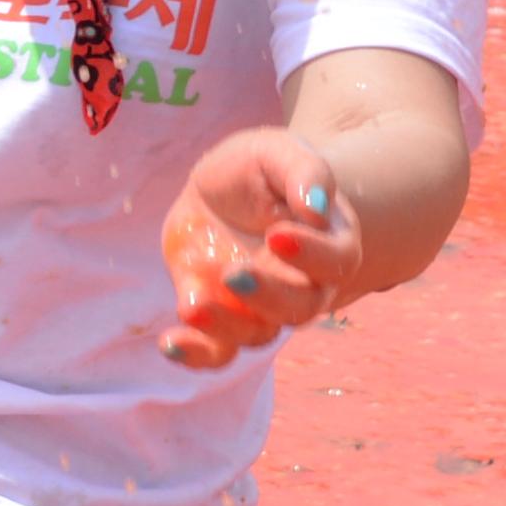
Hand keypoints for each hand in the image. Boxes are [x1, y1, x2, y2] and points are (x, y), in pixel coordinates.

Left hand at [155, 127, 361, 368]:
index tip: (278, 235)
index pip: (336, 262)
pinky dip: (194, 353)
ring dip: (224, 327)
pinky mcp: (219, 315)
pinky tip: (169, 343)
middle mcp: (303, 285)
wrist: (222, 189)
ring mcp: (259, 306)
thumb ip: (304, 171)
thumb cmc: (261, 170)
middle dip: (267, 296)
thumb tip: (317, 205)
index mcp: (329, 243)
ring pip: (256, 334)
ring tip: (191, 306)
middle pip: (299, 308)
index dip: (313, 255)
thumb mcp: (278, 152)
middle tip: (234, 273)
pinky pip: (215, 350)